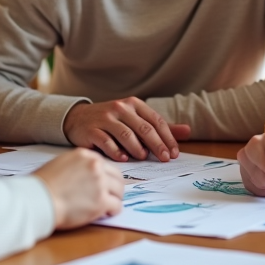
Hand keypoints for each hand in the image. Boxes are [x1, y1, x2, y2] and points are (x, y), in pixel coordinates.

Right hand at [33, 148, 124, 228]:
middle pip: (117, 177)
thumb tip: (86, 177)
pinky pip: (117, 206)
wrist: (37, 199)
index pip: (105, 165)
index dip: (106, 177)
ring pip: (119, 191)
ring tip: (107, 206)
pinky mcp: (101, 201)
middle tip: (111, 196)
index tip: (105, 185)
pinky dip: (112, 211)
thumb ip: (78, 167)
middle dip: (115, 188)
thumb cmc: (42, 185)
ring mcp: (100, 183)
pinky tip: (105, 213)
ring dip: (114, 199)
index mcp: (85, 155)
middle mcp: (95, 166)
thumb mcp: (61, 164)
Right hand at [63, 98, 189, 162]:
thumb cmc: (111, 121)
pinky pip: (106, 141)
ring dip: (137, 148)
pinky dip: (116, 151)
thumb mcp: (135, 118)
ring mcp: (105, 118)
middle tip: (165, 159)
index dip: (167, 138)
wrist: (77, 119)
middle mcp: (120, 108)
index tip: (174, 153)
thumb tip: (187, 131)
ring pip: (126, 134)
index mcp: (134, 104)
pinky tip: (123, 159)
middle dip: (157, 145)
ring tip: (143, 158)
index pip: (156, 121)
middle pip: (144, 128)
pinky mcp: (91, 129)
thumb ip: (160, 126)